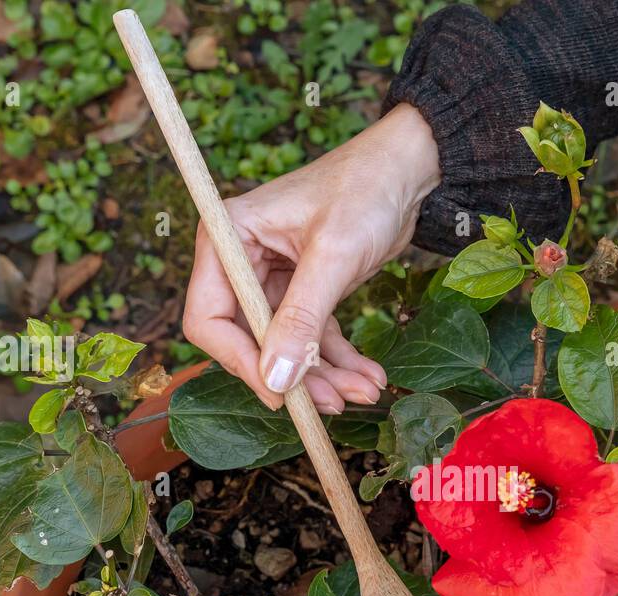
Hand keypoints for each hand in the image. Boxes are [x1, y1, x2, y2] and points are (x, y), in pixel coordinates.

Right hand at [182, 103, 441, 411]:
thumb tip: (276, 380)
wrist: (407, 169)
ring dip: (324, 376)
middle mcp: (242, 261)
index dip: (240, 361)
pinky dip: (339, 360)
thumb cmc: (364, 190)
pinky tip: (369, 377)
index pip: (210, 318)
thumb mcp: (333, 256)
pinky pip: (314, 338)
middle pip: (251, 341)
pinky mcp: (306, 290)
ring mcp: (274, 278)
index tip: (279, 393)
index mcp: (228, 239)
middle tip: (333, 404)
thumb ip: (302, 319)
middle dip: (293, 376)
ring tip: (364, 392)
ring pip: (288, 347)